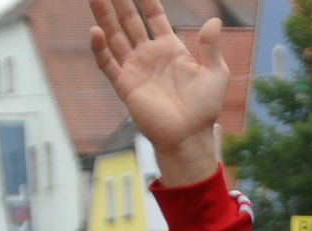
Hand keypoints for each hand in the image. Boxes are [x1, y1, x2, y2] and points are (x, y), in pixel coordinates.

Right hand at [89, 0, 227, 184]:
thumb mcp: (215, 74)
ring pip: (114, 36)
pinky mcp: (125, 85)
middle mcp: (149, 55)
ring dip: (103, 16)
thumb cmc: (205, 109)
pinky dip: (100, 48)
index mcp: (170, 48)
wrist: (190, 137)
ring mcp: (135, 68)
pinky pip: (107, 63)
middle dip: (119, 2)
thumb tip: (215, 20)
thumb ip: (212, 46)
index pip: (153, 16)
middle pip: (129, 20)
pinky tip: (95, 31)